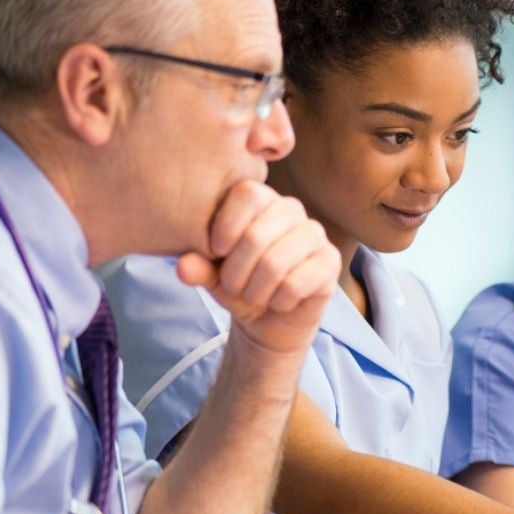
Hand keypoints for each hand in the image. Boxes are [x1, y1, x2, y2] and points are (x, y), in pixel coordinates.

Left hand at [176, 180, 339, 357]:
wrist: (267, 318)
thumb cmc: (238, 284)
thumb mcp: (211, 275)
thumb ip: (198, 266)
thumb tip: (182, 266)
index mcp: (261, 199)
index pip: (247, 194)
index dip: (226, 226)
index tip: (215, 252)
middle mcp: (291, 209)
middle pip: (256, 234)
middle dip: (236, 272)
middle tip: (232, 286)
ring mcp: (314, 234)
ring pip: (275, 262)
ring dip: (255, 291)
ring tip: (253, 296)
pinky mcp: (330, 261)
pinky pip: (296, 283)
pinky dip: (278, 301)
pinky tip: (278, 302)